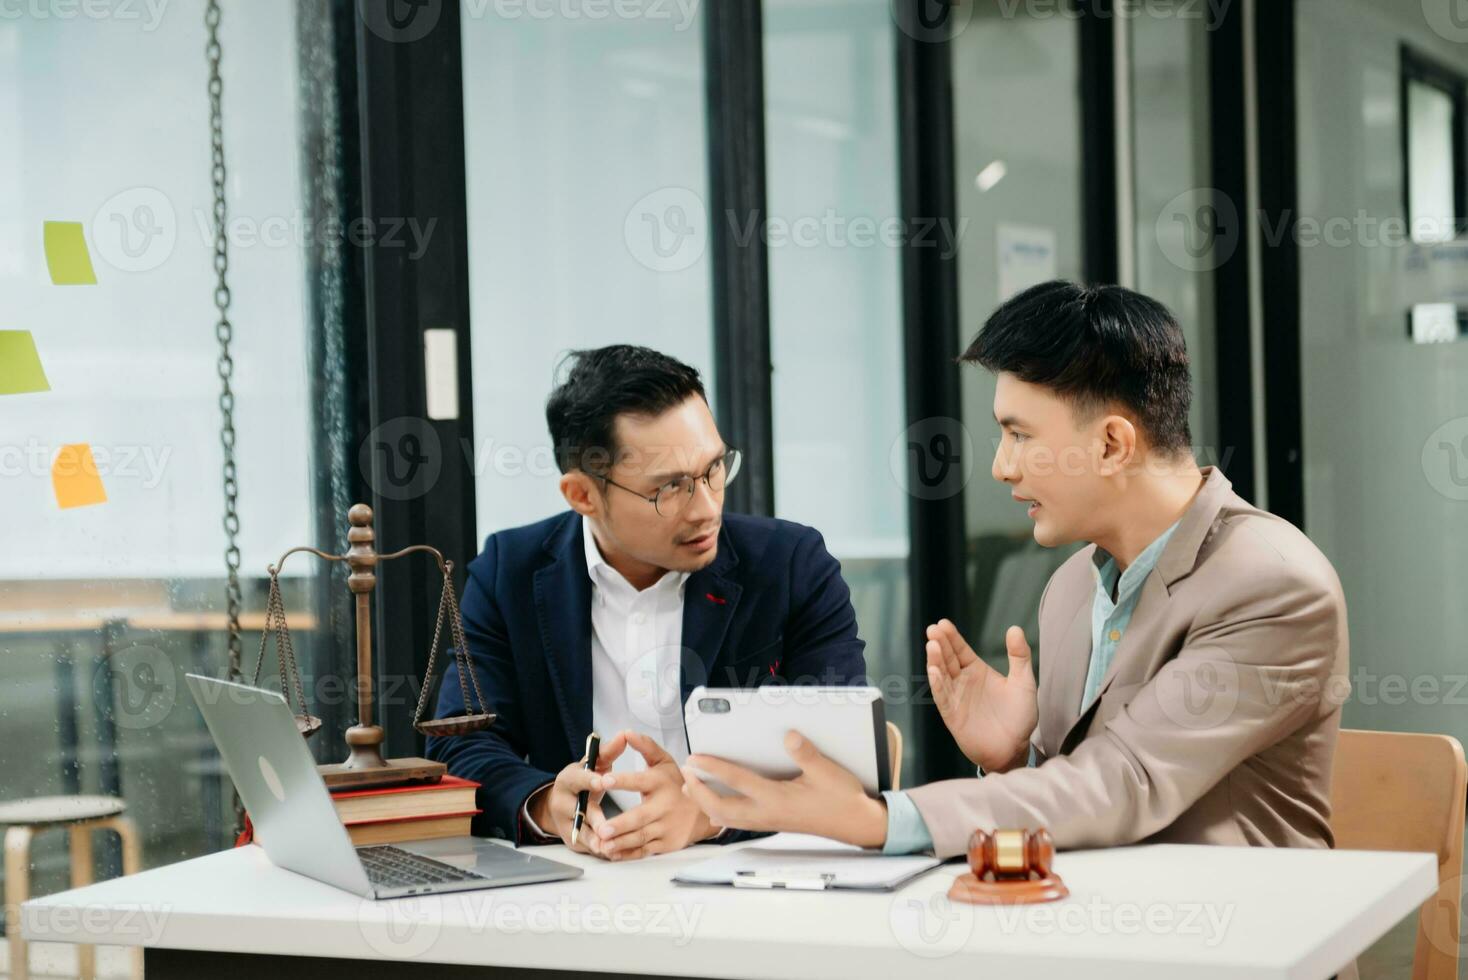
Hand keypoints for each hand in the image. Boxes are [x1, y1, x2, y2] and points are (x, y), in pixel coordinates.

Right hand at [527, 731, 628, 856]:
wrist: (561, 803)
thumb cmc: (583, 781)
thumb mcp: (593, 765)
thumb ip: (608, 752)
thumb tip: (624, 735)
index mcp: (568, 780)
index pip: (577, 779)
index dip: (589, 780)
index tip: (602, 782)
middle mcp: (563, 802)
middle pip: (578, 811)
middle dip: (593, 819)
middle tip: (606, 827)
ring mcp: (565, 823)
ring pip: (580, 833)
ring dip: (594, 841)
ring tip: (607, 847)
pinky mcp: (571, 839)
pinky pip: (585, 846)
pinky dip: (597, 850)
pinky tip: (610, 854)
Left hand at [595, 731, 718, 860]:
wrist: (703, 811)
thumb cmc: (677, 784)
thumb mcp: (664, 761)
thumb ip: (645, 747)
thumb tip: (626, 733)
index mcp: (660, 783)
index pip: (640, 780)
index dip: (623, 780)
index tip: (605, 780)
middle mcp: (663, 806)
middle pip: (640, 817)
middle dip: (621, 824)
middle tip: (602, 829)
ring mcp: (665, 827)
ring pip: (640, 836)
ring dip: (621, 842)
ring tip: (603, 844)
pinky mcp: (665, 844)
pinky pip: (644, 850)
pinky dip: (628, 854)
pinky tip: (613, 854)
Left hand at [681, 731, 887, 848]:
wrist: (855, 825)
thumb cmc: (842, 799)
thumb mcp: (827, 772)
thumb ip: (806, 754)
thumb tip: (789, 736)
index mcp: (777, 799)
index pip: (737, 781)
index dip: (713, 768)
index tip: (695, 757)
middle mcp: (767, 813)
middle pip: (720, 808)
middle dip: (698, 791)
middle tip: (684, 773)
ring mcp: (768, 821)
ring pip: (726, 817)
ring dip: (705, 802)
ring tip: (691, 786)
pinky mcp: (772, 823)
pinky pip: (737, 820)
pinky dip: (720, 811)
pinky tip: (716, 804)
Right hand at [926, 619, 1036, 770]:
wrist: (1015, 749)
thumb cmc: (1019, 717)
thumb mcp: (1024, 682)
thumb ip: (1019, 656)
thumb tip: (1015, 628)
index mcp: (977, 671)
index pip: (960, 650)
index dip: (952, 637)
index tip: (943, 623)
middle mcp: (963, 682)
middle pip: (948, 659)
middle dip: (940, 644)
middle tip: (933, 629)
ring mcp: (956, 698)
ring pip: (941, 676)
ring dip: (935, 660)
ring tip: (932, 645)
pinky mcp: (952, 715)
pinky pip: (943, 698)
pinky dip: (937, 685)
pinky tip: (934, 671)